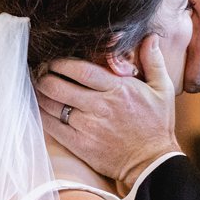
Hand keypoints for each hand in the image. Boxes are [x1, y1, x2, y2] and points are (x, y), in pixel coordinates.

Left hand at [34, 35, 179, 192]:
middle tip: (40, 73)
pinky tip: (41, 108)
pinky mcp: (80, 145)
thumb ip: (153, 61)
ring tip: (37, 88)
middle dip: (44, 77)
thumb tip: (149, 37)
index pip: (80, 70)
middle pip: (58, 86)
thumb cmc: (157, 125)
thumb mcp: (162, 89)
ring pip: (52, 106)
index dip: (60, 63)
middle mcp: (101, 107)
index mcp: (118, 90)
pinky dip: (43, 115)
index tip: (53, 61)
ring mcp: (88, 127)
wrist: (152, 163)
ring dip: (40, 94)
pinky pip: (52, 127)